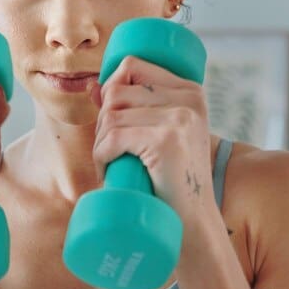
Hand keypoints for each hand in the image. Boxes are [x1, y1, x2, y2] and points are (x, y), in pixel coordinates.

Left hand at [90, 55, 214, 221]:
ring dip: (100, 142)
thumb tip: (94, 86)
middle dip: (102, 122)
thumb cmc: (173, 181)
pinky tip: (108, 171)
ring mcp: (179, 118)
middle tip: (110, 152)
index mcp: (191, 91)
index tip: (111, 120)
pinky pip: (112, 137)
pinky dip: (101, 156)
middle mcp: (189, 99)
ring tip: (111, 164)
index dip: (110, 88)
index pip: (132, 65)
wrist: (194, 223)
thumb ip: (137, 108)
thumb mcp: (165, 135)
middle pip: (117, 91)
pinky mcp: (166, 141)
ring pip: (111, 115)